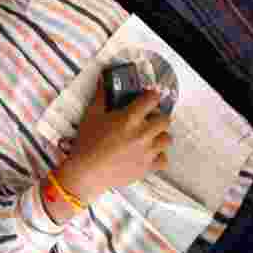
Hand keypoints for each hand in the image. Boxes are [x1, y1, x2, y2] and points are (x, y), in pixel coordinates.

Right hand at [56, 80, 171, 203]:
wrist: (86, 173)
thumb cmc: (87, 143)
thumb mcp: (91, 115)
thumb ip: (101, 96)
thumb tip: (103, 79)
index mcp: (129, 118)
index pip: (152, 99)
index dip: (151, 96)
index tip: (147, 97)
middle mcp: (142, 134)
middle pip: (165, 120)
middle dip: (158, 117)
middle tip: (148, 119)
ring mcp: (147, 152)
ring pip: (167, 139)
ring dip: (159, 135)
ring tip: (148, 137)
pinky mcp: (146, 168)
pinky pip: (164, 160)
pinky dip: (158, 156)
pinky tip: (148, 154)